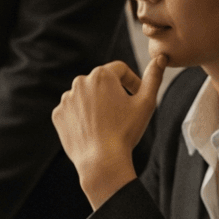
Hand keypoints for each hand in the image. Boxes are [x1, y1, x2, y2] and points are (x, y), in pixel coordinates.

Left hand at [52, 56, 165, 207]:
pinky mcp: (58, 114)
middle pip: (101, 82)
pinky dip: (82, 117)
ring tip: (107, 123)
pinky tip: (92, 130)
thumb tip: (160, 58)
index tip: (137, 97)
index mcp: (101, 74)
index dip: (132, 81)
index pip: (120, 70)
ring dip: (96, 104)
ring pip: (86, 96)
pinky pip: (73, 111)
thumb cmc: (125, 131)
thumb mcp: (146, 103)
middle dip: (112, 93)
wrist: (101, 161)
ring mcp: (66, 99)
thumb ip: (153, 77)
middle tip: (122, 113)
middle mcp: (80, 82)